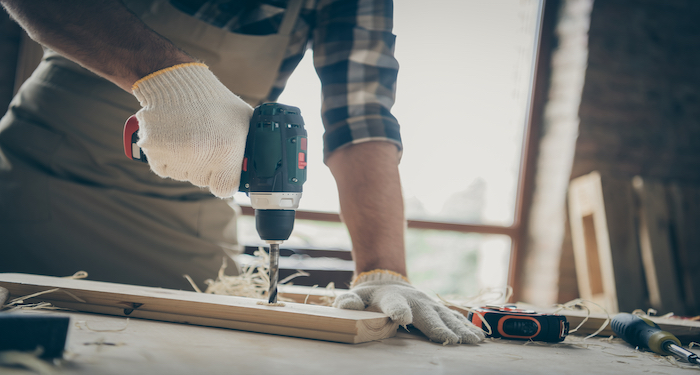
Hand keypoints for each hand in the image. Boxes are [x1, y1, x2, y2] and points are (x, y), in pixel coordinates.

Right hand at [132, 63, 252, 197]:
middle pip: (204, 181)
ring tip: (189, 137)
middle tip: (206, 144)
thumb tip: (260, 164)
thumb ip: (252, 146)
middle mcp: (201, 157)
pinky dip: (168, 159)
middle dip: (206, 168)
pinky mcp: (153, 151)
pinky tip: (173, 140)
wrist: (176, 83)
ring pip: (183, 175)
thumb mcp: (244, 120)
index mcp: (226, 151)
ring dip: (186, 163)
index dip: (225, 180)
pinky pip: (163, 169)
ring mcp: (175, 155)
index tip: (224, 171)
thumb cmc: (215, 102)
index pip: (225, 189)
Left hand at [334, 270, 484, 344]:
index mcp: (392, 299)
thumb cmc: (370, 296)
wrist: (389, 281)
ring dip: (460, 329)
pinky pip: (455, 319)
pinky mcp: (439, 310)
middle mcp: (414, 301)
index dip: (398, 311)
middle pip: (427, 315)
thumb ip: (349, 301)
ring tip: (471, 341)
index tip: (403, 319)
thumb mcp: (356, 296)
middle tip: (449, 340)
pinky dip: (468, 327)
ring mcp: (429, 305)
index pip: (394, 305)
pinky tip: (479, 337)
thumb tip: (347, 305)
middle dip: (438, 327)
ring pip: (446, 317)